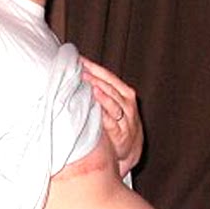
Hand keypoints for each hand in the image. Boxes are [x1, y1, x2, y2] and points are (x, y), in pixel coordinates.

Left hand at [80, 57, 143, 177]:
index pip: (108, 75)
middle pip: (110, 86)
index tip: (78, 59)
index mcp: (125, 92)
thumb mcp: (114, 104)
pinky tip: (96, 110)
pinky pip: (112, 122)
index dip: (93, 67)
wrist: (131, 149)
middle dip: (95, 78)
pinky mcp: (121, 133)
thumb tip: (79, 74)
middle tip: (80, 70)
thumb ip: (101, 90)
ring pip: (113, 103)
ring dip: (101, 94)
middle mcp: (127, 103)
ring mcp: (126, 118)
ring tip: (90, 85)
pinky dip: (104, 115)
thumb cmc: (120, 122)